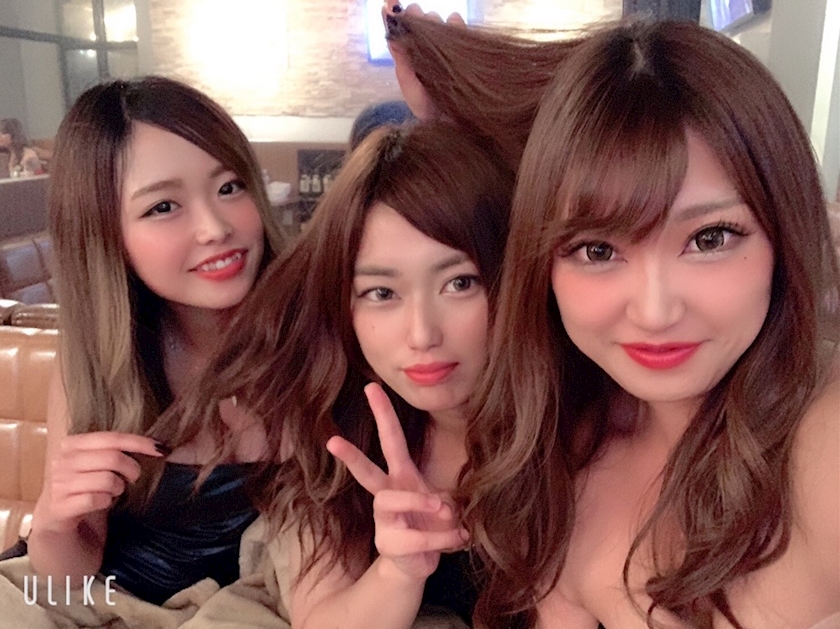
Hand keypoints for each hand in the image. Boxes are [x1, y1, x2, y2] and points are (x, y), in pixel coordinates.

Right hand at [35, 432, 162, 532]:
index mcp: (72, 444)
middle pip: (112, 457)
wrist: (56, 522)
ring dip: (118, 488)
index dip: (139, 442)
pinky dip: (106, 502)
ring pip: (107, 479)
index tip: (160, 449)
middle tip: (133, 478)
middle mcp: (62, 461)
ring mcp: (58, 484)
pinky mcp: (59, 507)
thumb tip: (156, 446)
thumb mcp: (97, 465)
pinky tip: (103, 503)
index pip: (112, 437)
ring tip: (113, 492)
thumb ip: (115, 452)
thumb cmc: (84, 488)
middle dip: (132, 469)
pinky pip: (97, 499)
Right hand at [327, 383, 467, 581]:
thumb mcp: (444, 500)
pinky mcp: (389, 544)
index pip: (391, 439)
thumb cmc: (431, 523)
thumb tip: (447, 507)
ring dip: (423, 503)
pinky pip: (420, 537)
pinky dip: (445, 537)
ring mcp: (384, 520)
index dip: (382, 412)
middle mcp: (387, 493)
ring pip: (395, 501)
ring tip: (448, 510)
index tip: (371, 386)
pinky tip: (460, 537)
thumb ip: (448, 496)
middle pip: (367, 471)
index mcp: (401, 475)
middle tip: (333, 441)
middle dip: (351, 455)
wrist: (420, 562)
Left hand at [381, 1, 465, 119]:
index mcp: (410, 58)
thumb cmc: (428, 110)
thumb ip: (401, 57)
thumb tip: (389, 30)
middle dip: (416, 17)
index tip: (390, 2)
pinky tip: (453, 21)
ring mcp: (445, 51)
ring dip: (434, 21)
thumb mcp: (409, 84)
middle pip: (419, 23)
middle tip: (414, 13)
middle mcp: (426, 51)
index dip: (395, 16)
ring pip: (437, 23)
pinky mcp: (463, 52)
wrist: (454, 127)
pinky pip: (459, 30)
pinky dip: (455, 23)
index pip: (400, 31)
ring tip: (434, 27)